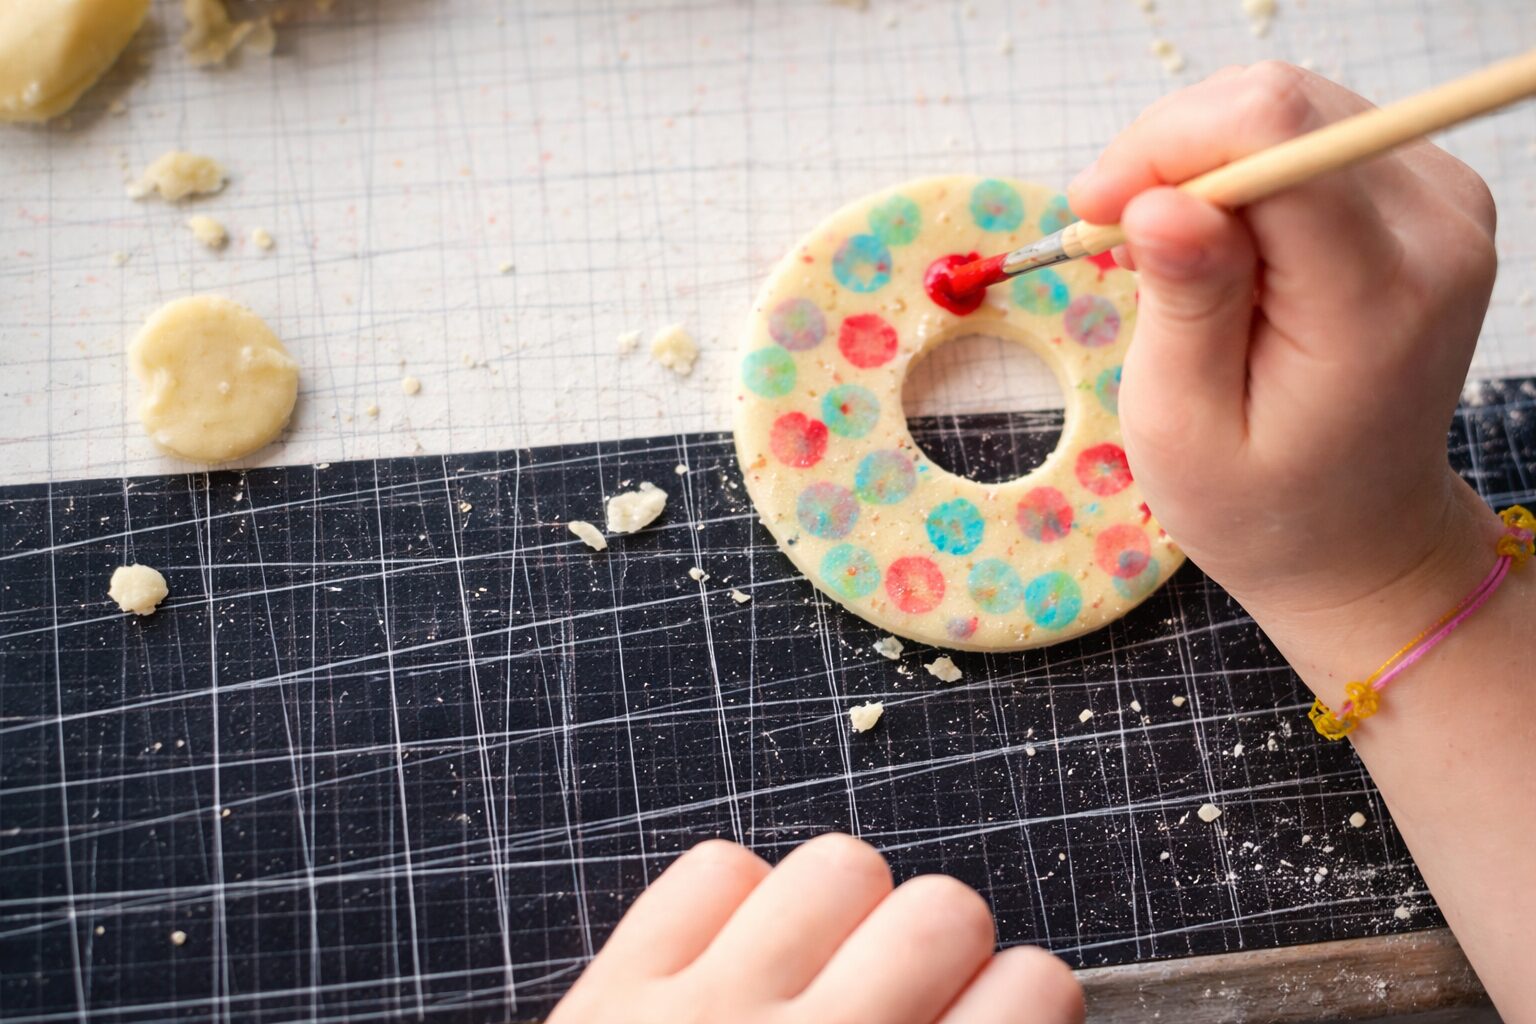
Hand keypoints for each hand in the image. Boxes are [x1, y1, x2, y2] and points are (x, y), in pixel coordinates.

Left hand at [548, 833, 1083, 1023]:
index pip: (1037, 989)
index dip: (1025, 1003)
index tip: (998, 1018)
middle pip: (946, 910)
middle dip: (945, 953)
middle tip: (910, 1003)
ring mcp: (710, 1015)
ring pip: (839, 868)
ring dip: (848, 917)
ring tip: (823, 975)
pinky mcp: (619, 988)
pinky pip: (717, 870)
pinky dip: (737, 906)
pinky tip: (738, 967)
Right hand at [1068, 62, 1501, 691]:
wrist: (1359, 535)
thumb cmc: (1260, 500)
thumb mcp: (1186, 427)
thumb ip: (1185, 304)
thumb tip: (1161, 200)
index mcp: (1377, 294)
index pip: (1272, 135)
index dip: (1161, 149)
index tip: (1097, 212)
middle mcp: (1433, 227)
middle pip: (1279, 103)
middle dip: (1172, 153)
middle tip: (1118, 237)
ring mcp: (1441, 203)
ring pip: (1289, 107)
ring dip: (1201, 163)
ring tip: (1165, 255)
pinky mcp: (1425, 195)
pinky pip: (1309, 133)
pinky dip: (1240, 171)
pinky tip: (1215, 243)